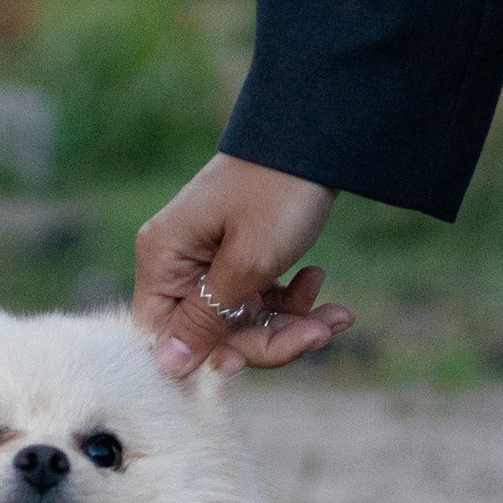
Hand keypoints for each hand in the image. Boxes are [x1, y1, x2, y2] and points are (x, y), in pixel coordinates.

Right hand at [134, 153, 351, 377]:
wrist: (316, 134)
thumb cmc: (276, 192)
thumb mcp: (247, 264)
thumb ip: (207, 320)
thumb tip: (164, 367)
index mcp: (164, 260)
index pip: (167, 335)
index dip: (211, 355)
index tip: (255, 360)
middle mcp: (179, 263)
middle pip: (213, 333)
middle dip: (271, 340)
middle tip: (321, 332)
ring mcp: (212, 261)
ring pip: (245, 321)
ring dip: (292, 324)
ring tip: (338, 316)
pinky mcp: (242, 256)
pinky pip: (261, 300)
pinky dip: (293, 301)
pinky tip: (319, 282)